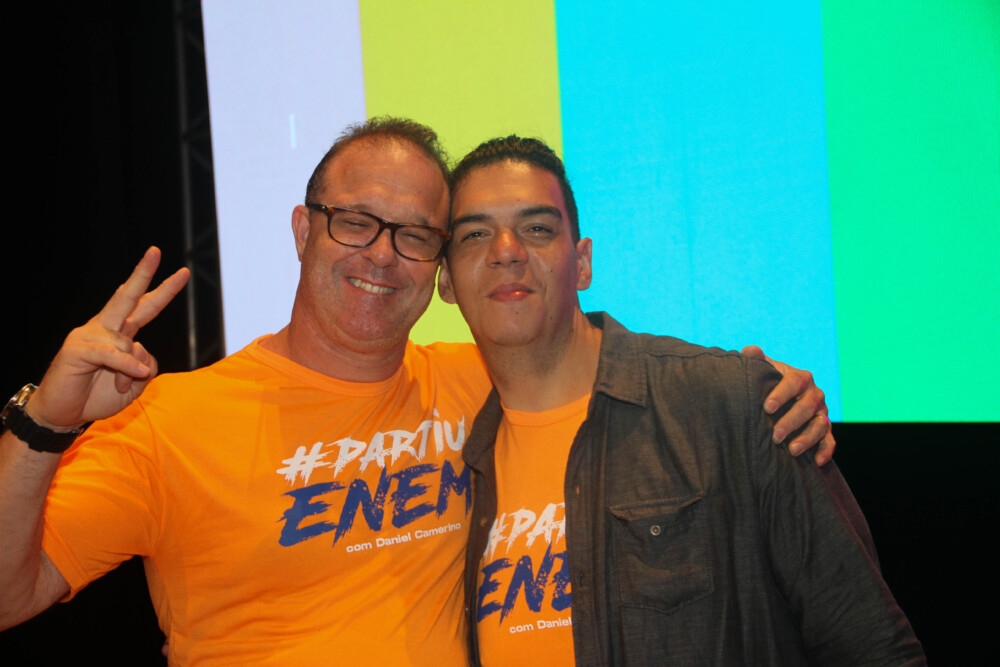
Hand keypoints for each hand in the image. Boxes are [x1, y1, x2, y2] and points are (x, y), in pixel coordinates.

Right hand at [25, 248, 189, 430]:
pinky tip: (131, 377)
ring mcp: (89, 335)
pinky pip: (113, 354)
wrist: (63, 413)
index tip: (182, 273)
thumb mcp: (135, 384)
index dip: (163, 290)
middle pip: (127, 297)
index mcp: (120, 333)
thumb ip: (146, 366)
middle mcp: (105, 328)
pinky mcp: (78, 349)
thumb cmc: (97, 396)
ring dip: (132, 372)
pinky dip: (126, 367)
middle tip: (155, 251)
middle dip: (143, 274)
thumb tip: (142, 357)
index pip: (145, 307)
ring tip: (120, 387)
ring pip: (128, 342)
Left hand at [741, 345, 834, 465]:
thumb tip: (749, 351)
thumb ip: (756, 360)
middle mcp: (814, 395)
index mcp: (800, 377)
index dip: (782, 394)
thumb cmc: (768, 383)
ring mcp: (821, 413)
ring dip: (807, 438)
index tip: (767, 407)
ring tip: (791, 450)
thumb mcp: (763, 371)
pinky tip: (817, 462)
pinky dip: (826, 451)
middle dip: (792, 421)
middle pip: (807, 407)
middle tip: (776, 435)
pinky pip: (830, 440)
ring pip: (820, 425)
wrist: (780, 398)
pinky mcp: (825, 430)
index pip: (794, 383)